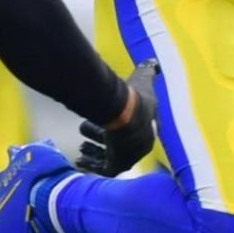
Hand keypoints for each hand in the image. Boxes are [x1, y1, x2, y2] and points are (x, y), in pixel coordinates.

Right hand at [78, 60, 158, 174]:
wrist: (130, 116)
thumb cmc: (137, 98)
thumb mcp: (144, 79)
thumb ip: (148, 71)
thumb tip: (154, 63)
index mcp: (148, 130)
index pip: (131, 130)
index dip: (116, 125)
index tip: (104, 121)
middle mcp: (139, 147)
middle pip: (117, 144)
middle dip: (100, 138)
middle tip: (84, 131)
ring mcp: (129, 158)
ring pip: (108, 157)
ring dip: (94, 152)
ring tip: (81, 146)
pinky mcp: (117, 166)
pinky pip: (103, 169)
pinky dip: (91, 165)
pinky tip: (79, 160)